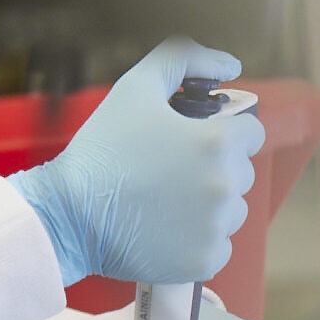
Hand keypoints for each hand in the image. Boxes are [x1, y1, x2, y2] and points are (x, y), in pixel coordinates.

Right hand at [7, 39, 264, 285]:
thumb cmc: (102, 148)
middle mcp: (225, 186)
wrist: (67, 213)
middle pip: (241, 172)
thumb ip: (183, 57)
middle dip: (213, 168)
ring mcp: (216, 228)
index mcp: (217, 142)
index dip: (222, 132)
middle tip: (168, 170)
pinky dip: (197, 240)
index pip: (251, 133)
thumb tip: (230, 63)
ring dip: (208, 205)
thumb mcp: (136, 86)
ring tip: (164, 201)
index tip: (191, 141)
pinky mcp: (205, 261)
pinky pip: (218, 246)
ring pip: (231, 210)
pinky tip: (164, 229)